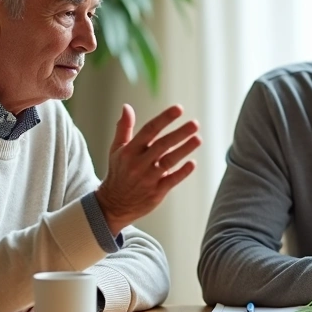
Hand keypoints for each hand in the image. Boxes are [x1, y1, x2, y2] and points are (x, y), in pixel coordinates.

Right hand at [97, 104, 200, 234]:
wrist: (113, 204)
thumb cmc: (119, 172)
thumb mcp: (117, 149)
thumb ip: (123, 128)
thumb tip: (126, 106)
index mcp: (130, 150)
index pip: (149, 130)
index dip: (164, 119)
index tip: (179, 109)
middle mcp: (138, 163)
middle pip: (162, 145)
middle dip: (179, 133)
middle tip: (195, 124)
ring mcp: (148, 178)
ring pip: (168, 161)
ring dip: (184, 150)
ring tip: (198, 139)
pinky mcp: (156, 192)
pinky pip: (171, 180)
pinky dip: (182, 172)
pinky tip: (192, 163)